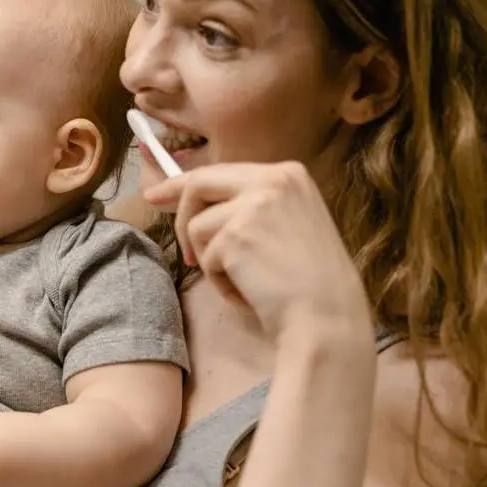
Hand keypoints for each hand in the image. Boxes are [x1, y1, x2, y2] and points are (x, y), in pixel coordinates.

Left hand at [143, 162, 371, 338]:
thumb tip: (203, 205)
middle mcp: (272, 179)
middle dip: (177, 209)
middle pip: (200, 183)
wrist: (327, 315)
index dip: (186, 183)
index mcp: (288, 174)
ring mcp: (252, 206)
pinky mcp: (235, 236)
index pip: (223, 171)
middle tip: (160, 222)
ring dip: (209, 259)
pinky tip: (247, 293)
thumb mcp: (290, 223)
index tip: (159, 193)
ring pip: (197, 226)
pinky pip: (205, 258)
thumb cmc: (312, 280)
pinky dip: (219, 282)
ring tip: (240, 280)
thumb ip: (253, 206)